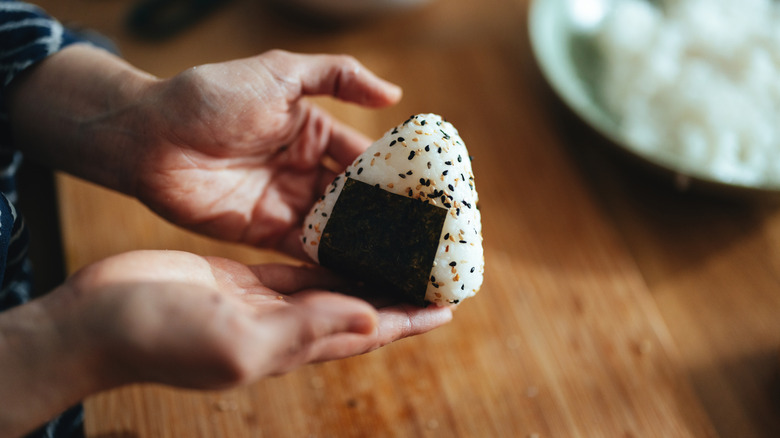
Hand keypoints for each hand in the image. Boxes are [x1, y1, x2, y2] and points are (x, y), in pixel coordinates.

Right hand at [0, 250, 450, 435]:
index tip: (447, 305)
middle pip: (360, 310)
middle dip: (397, 295)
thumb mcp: (238, 338)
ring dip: (367, 274)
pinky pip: (299, 268)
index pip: (367, 332)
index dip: (408, 321)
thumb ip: (305, 328)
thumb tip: (370, 316)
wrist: (100, 320)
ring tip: (400, 253)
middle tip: (432, 272)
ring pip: (334, 288)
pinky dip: (326, 256)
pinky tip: (344, 242)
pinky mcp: (245, 281)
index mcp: (292, 346)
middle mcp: (288, 328)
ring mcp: (267, 304)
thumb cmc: (159, 336)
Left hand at [9, 47, 399, 256]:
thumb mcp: (280, 72)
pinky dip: (332, 261)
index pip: (365, 158)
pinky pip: (305, 249)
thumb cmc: (211, 96)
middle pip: (356, 199)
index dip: (397, 176)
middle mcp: (304, 170)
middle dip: (388, 219)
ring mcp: (285, 202)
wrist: (148, 136)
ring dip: (366, 244)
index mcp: (312, 132)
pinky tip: (362, 275)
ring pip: (336, 227)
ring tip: (404, 264)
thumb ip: (337, 76)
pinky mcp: (263, 232)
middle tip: (425, 241)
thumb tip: (394, 93)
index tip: (431, 197)